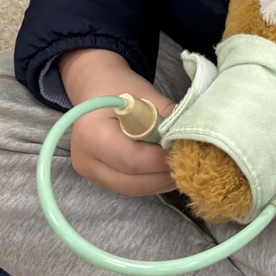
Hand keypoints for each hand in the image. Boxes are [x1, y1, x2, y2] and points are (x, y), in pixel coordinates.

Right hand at [59, 48, 176, 195]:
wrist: (95, 87)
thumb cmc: (119, 87)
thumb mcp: (145, 93)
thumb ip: (166, 115)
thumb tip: (189, 136)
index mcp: (92, 134)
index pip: (133, 159)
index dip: (161, 160)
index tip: (185, 152)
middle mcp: (85, 159)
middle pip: (131, 182)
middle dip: (163, 175)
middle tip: (188, 164)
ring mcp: (90, 173)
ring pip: (131, 188)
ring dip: (159, 182)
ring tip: (182, 167)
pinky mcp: (98, 178)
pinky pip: (128, 186)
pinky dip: (150, 181)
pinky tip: (166, 170)